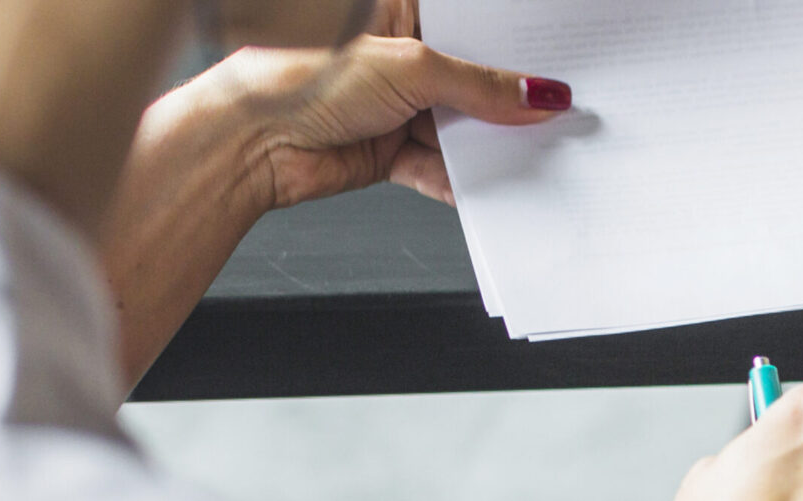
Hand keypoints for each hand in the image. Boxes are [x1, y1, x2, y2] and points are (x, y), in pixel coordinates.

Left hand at [101, 21, 569, 385]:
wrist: (245, 143)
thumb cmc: (297, 76)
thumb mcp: (410, 69)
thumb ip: (480, 84)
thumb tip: (536, 93)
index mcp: (399, 10)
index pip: (474, 21)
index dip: (515, 40)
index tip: (557, 56)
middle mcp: (400, 55)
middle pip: (474, 77)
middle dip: (509, 98)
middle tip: (553, 107)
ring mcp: (395, 105)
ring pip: (461, 125)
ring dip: (490, 142)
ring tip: (531, 150)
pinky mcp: (388, 151)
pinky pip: (439, 166)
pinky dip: (462, 178)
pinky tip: (489, 182)